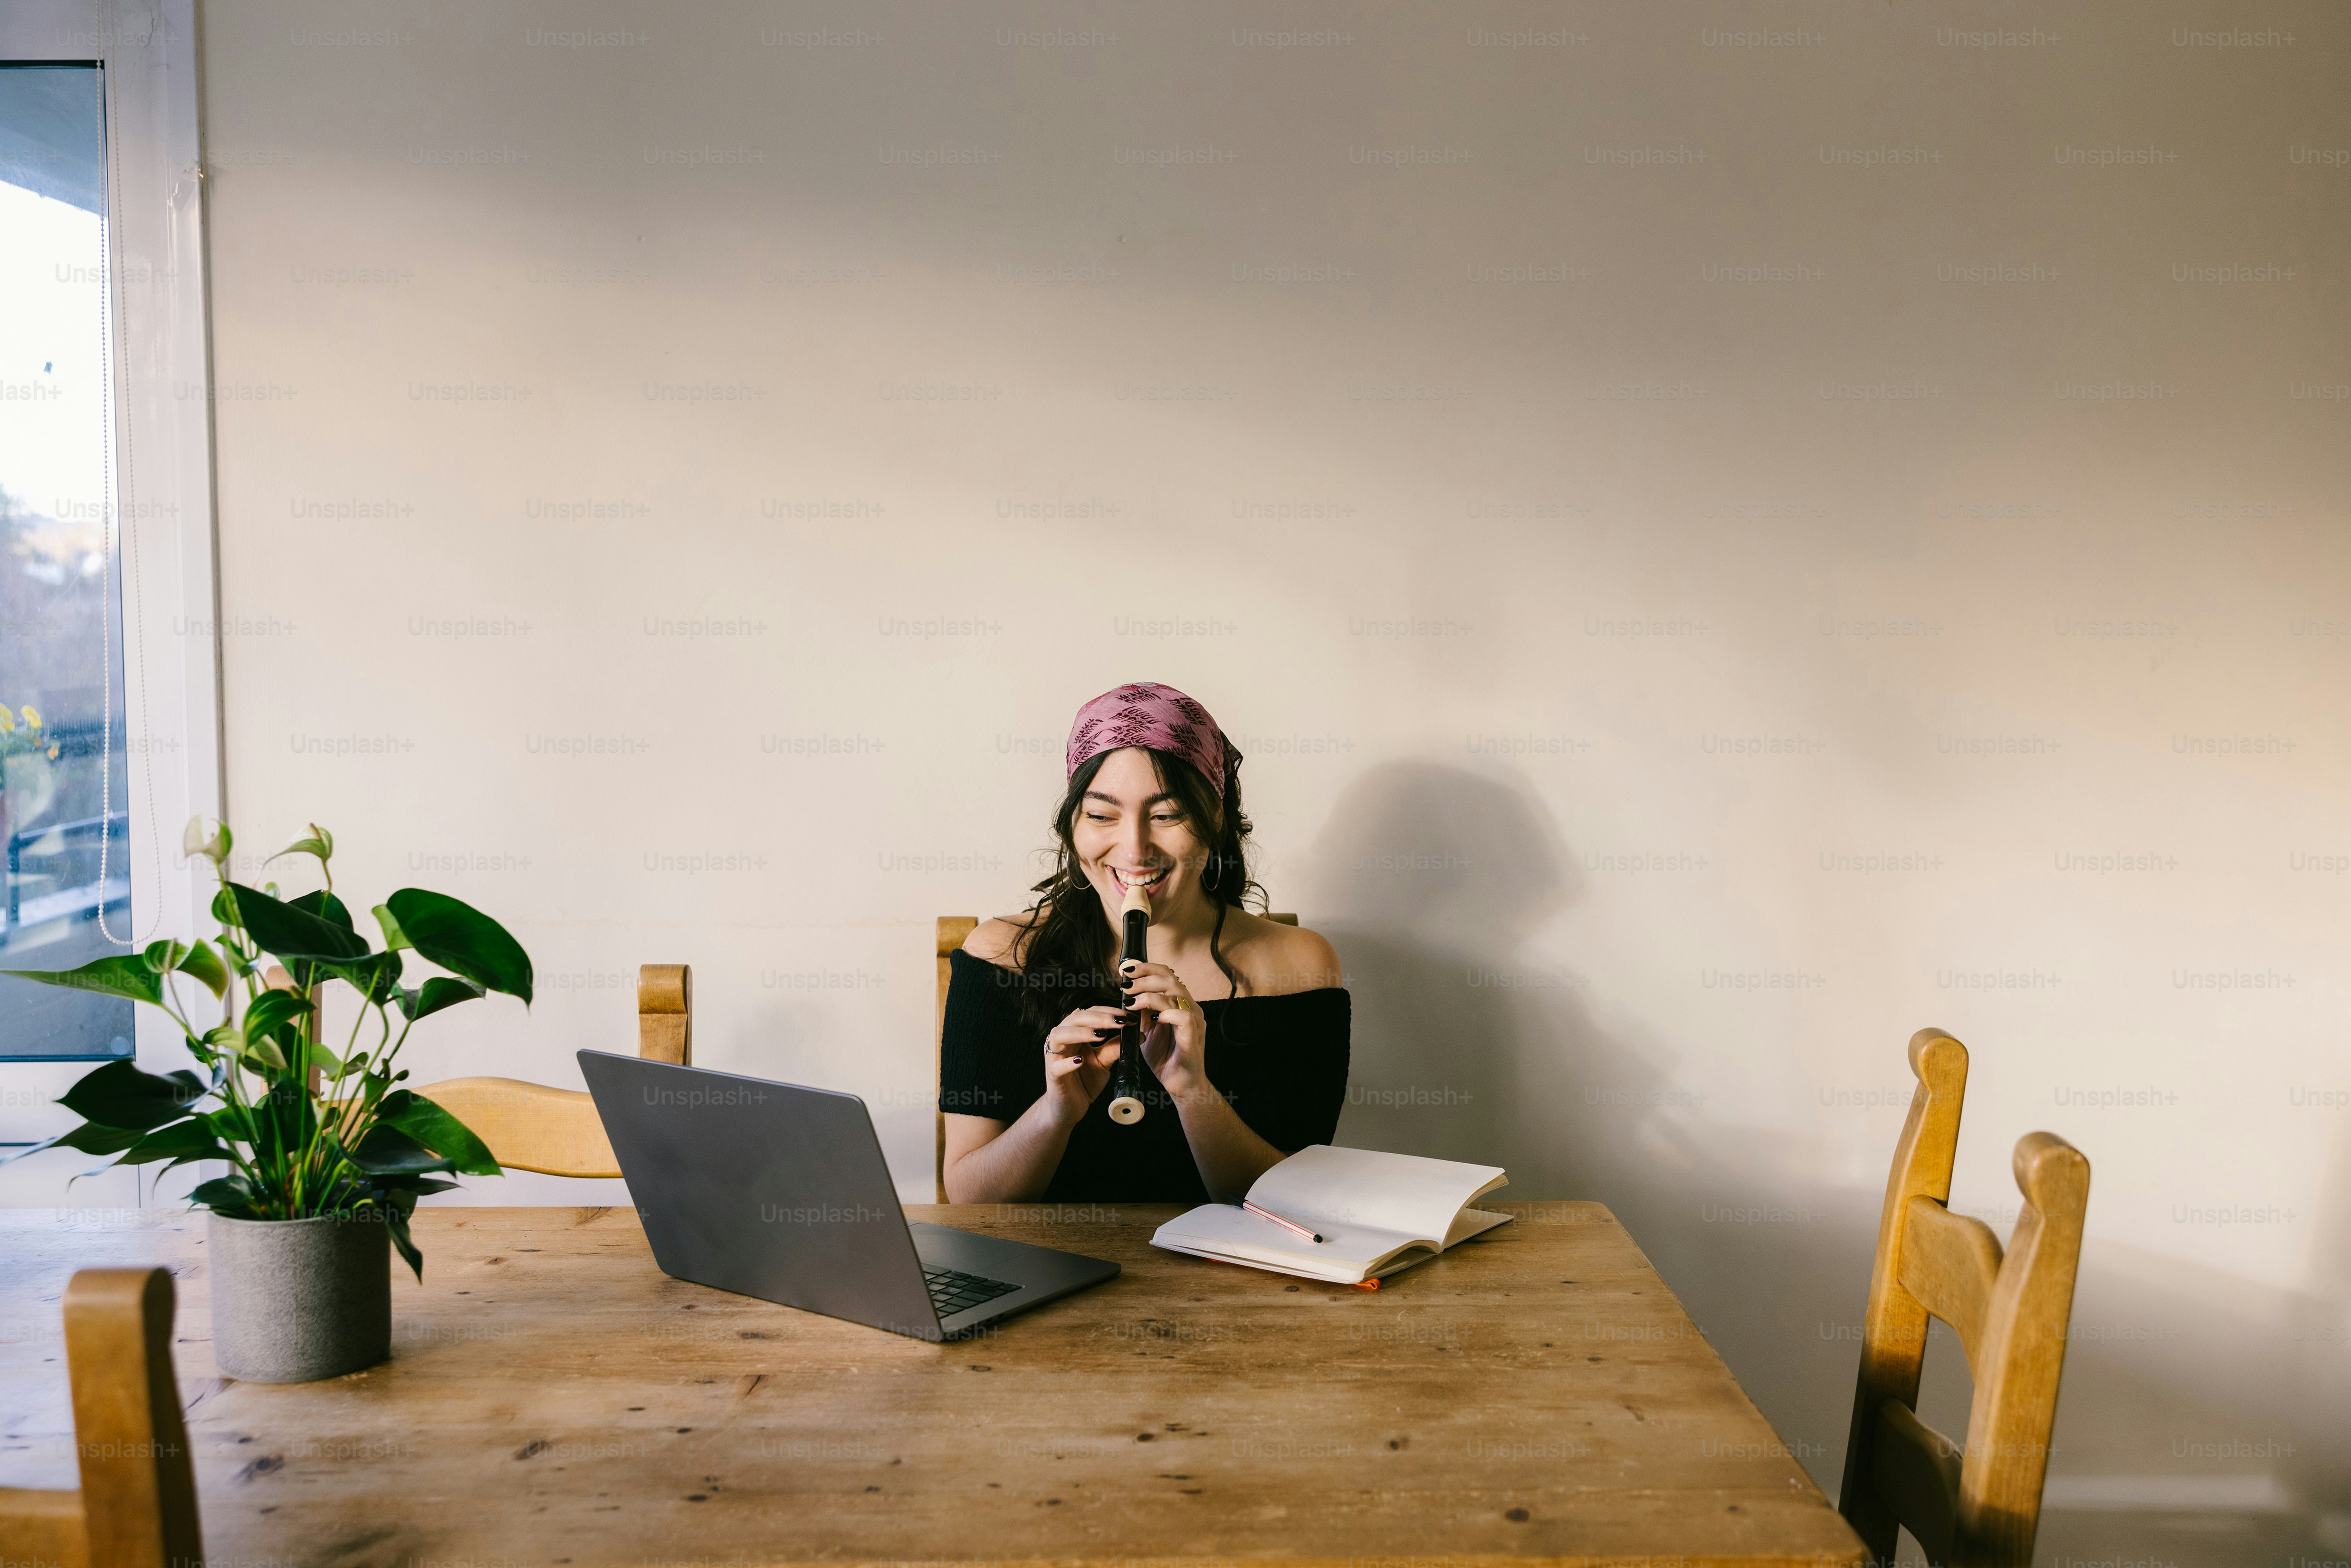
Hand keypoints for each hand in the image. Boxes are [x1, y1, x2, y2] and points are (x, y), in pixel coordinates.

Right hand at [1042, 1004, 1126, 1120]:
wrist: (1069, 1107)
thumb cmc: (1083, 1081)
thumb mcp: (1103, 1062)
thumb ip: (1114, 1048)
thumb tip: (1137, 1035)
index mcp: (1075, 1033)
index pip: (1089, 1013)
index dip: (1108, 1012)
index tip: (1128, 1016)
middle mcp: (1062, 1040)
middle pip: (1075, 1019)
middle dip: (1099, 1018)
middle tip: (1120, 1021)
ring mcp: (1054, 1057)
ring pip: (1060, 1036)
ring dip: (1081, 1033)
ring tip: (1101, 1035)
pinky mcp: (1052, 1075)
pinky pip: (1056, 1066)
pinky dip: (1068, 1063)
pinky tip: (1079, 1062)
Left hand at [1119, 959, 1206, 1095]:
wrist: (1181, 1084)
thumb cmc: (1166, 1057)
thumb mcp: (1148, 1029)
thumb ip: (1142, 1011)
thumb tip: (1127, 993)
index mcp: (1180, 1004)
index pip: (1167, 974)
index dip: (1147, 968)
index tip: (1127, 971)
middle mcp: (1190, 1008)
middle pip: (1170, 979)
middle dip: (1144, 978)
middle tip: (1126, 986)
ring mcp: (1195, 1021)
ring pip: (1175, 994)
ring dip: (1149, 994)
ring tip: (1131, 1002)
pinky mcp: (1194, 1036)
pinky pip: (1184, 1018)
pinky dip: (1167, 1014)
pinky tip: (1153, 1018)